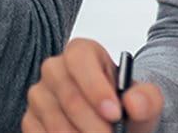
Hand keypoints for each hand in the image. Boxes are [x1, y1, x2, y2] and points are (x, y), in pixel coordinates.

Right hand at [23, 38, 162, 132]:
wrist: (114, 123)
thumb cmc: (124, 106)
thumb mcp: (143, 100)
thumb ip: (146, 98)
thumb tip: (134, 103)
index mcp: (81, 53)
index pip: (80, 60)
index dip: (96, 87)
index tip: (114, 113)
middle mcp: (54, 69)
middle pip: (68, 96)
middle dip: (93, 124)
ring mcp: (39, 95)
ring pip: (55, 120)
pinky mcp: (30, 119)